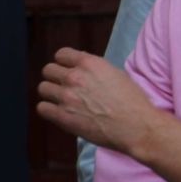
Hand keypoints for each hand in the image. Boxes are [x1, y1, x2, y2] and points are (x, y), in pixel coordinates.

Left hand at [38, 47, 158, 154]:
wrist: (138, 127)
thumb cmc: (133, 101)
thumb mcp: (116, 74)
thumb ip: (94, 69)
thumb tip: (80, 68)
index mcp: (89, 64)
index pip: (61, 54)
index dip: (64, 63)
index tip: (68, 70)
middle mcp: (75, 77)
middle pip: (48, 70)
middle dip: (55, 77)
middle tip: (64, 87)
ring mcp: (67, 97)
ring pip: (43, 88)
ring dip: (51, 93)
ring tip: (61, 101)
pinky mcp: (63, 116)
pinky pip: (42, 108)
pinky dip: (48, 110)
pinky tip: (58, 112)